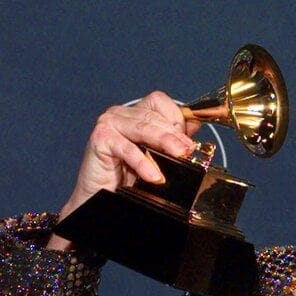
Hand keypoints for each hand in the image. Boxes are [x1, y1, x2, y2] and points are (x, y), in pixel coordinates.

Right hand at [47, 91, 199, 250]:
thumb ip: (174, 138)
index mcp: (136, 112)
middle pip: (153, 116)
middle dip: (174, 134)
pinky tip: (154, 176)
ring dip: (164, 142)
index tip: (188, 138)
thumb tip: (195, 125)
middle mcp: (121, 114)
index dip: (176, 118)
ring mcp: (109, 123)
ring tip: (179, 156)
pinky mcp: (100, 138)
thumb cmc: (129, 174)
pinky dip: (143, 162)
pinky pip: (127, 148)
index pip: (160, 102)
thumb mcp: (158, 154)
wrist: (104, 193)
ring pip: (143, 128)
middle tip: (188, 150)